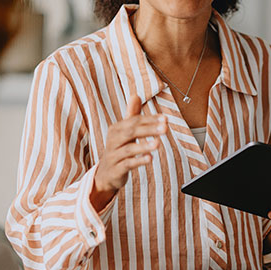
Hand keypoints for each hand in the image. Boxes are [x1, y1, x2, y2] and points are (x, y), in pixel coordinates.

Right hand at [90, 95, 166, 210]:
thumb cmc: (118, 149)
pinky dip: (138, 161)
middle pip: (130, 132)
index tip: (165, 119)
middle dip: (148, 129)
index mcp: (116, 129)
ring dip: (144, 146)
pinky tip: (149, 158)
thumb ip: (131, 115)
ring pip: (128, 149)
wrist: (105, 174)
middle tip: (165, 128)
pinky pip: (127, 164)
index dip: (150, 120)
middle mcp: (113, 141)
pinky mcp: (116, 169)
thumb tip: (136, 95)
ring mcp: (113, 155)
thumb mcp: (124, 132)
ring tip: (158, 144)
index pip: (134, 121)